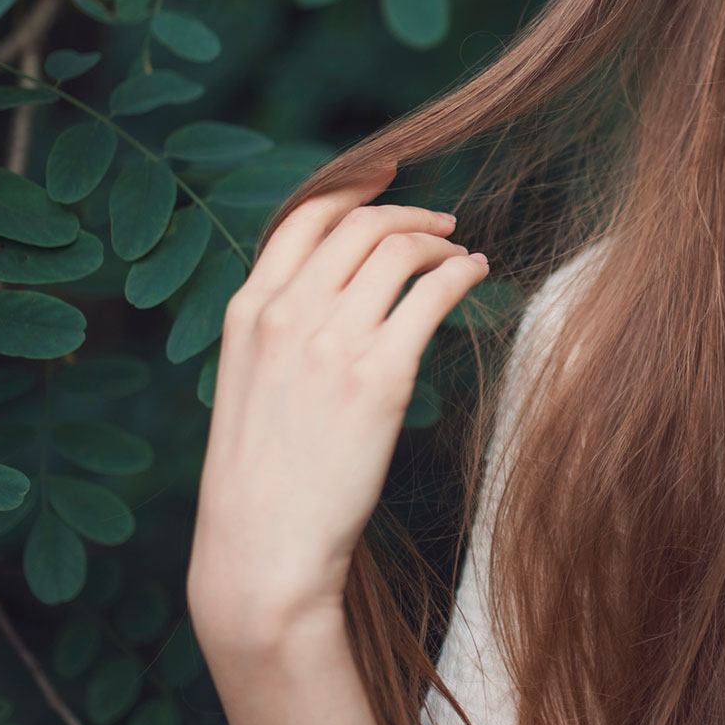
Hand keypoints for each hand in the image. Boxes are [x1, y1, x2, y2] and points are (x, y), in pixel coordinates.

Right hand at [185, 159, 490, 652]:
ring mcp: (333, 342)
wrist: (261, 551)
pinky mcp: (380, 378)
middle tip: (443, 225)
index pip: (305, 216)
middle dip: (409, 213)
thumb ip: (282, 330)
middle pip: (362, 225)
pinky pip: (434, 294)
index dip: (353, 185)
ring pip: (401, 250)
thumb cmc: (261, 482)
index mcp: (248, 310)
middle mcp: (287, 313)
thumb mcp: (248, 386)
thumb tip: (334, 292)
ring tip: (462, 258)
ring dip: (441, 244)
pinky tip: (476, 278)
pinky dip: (462, 273)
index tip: (388, 173)